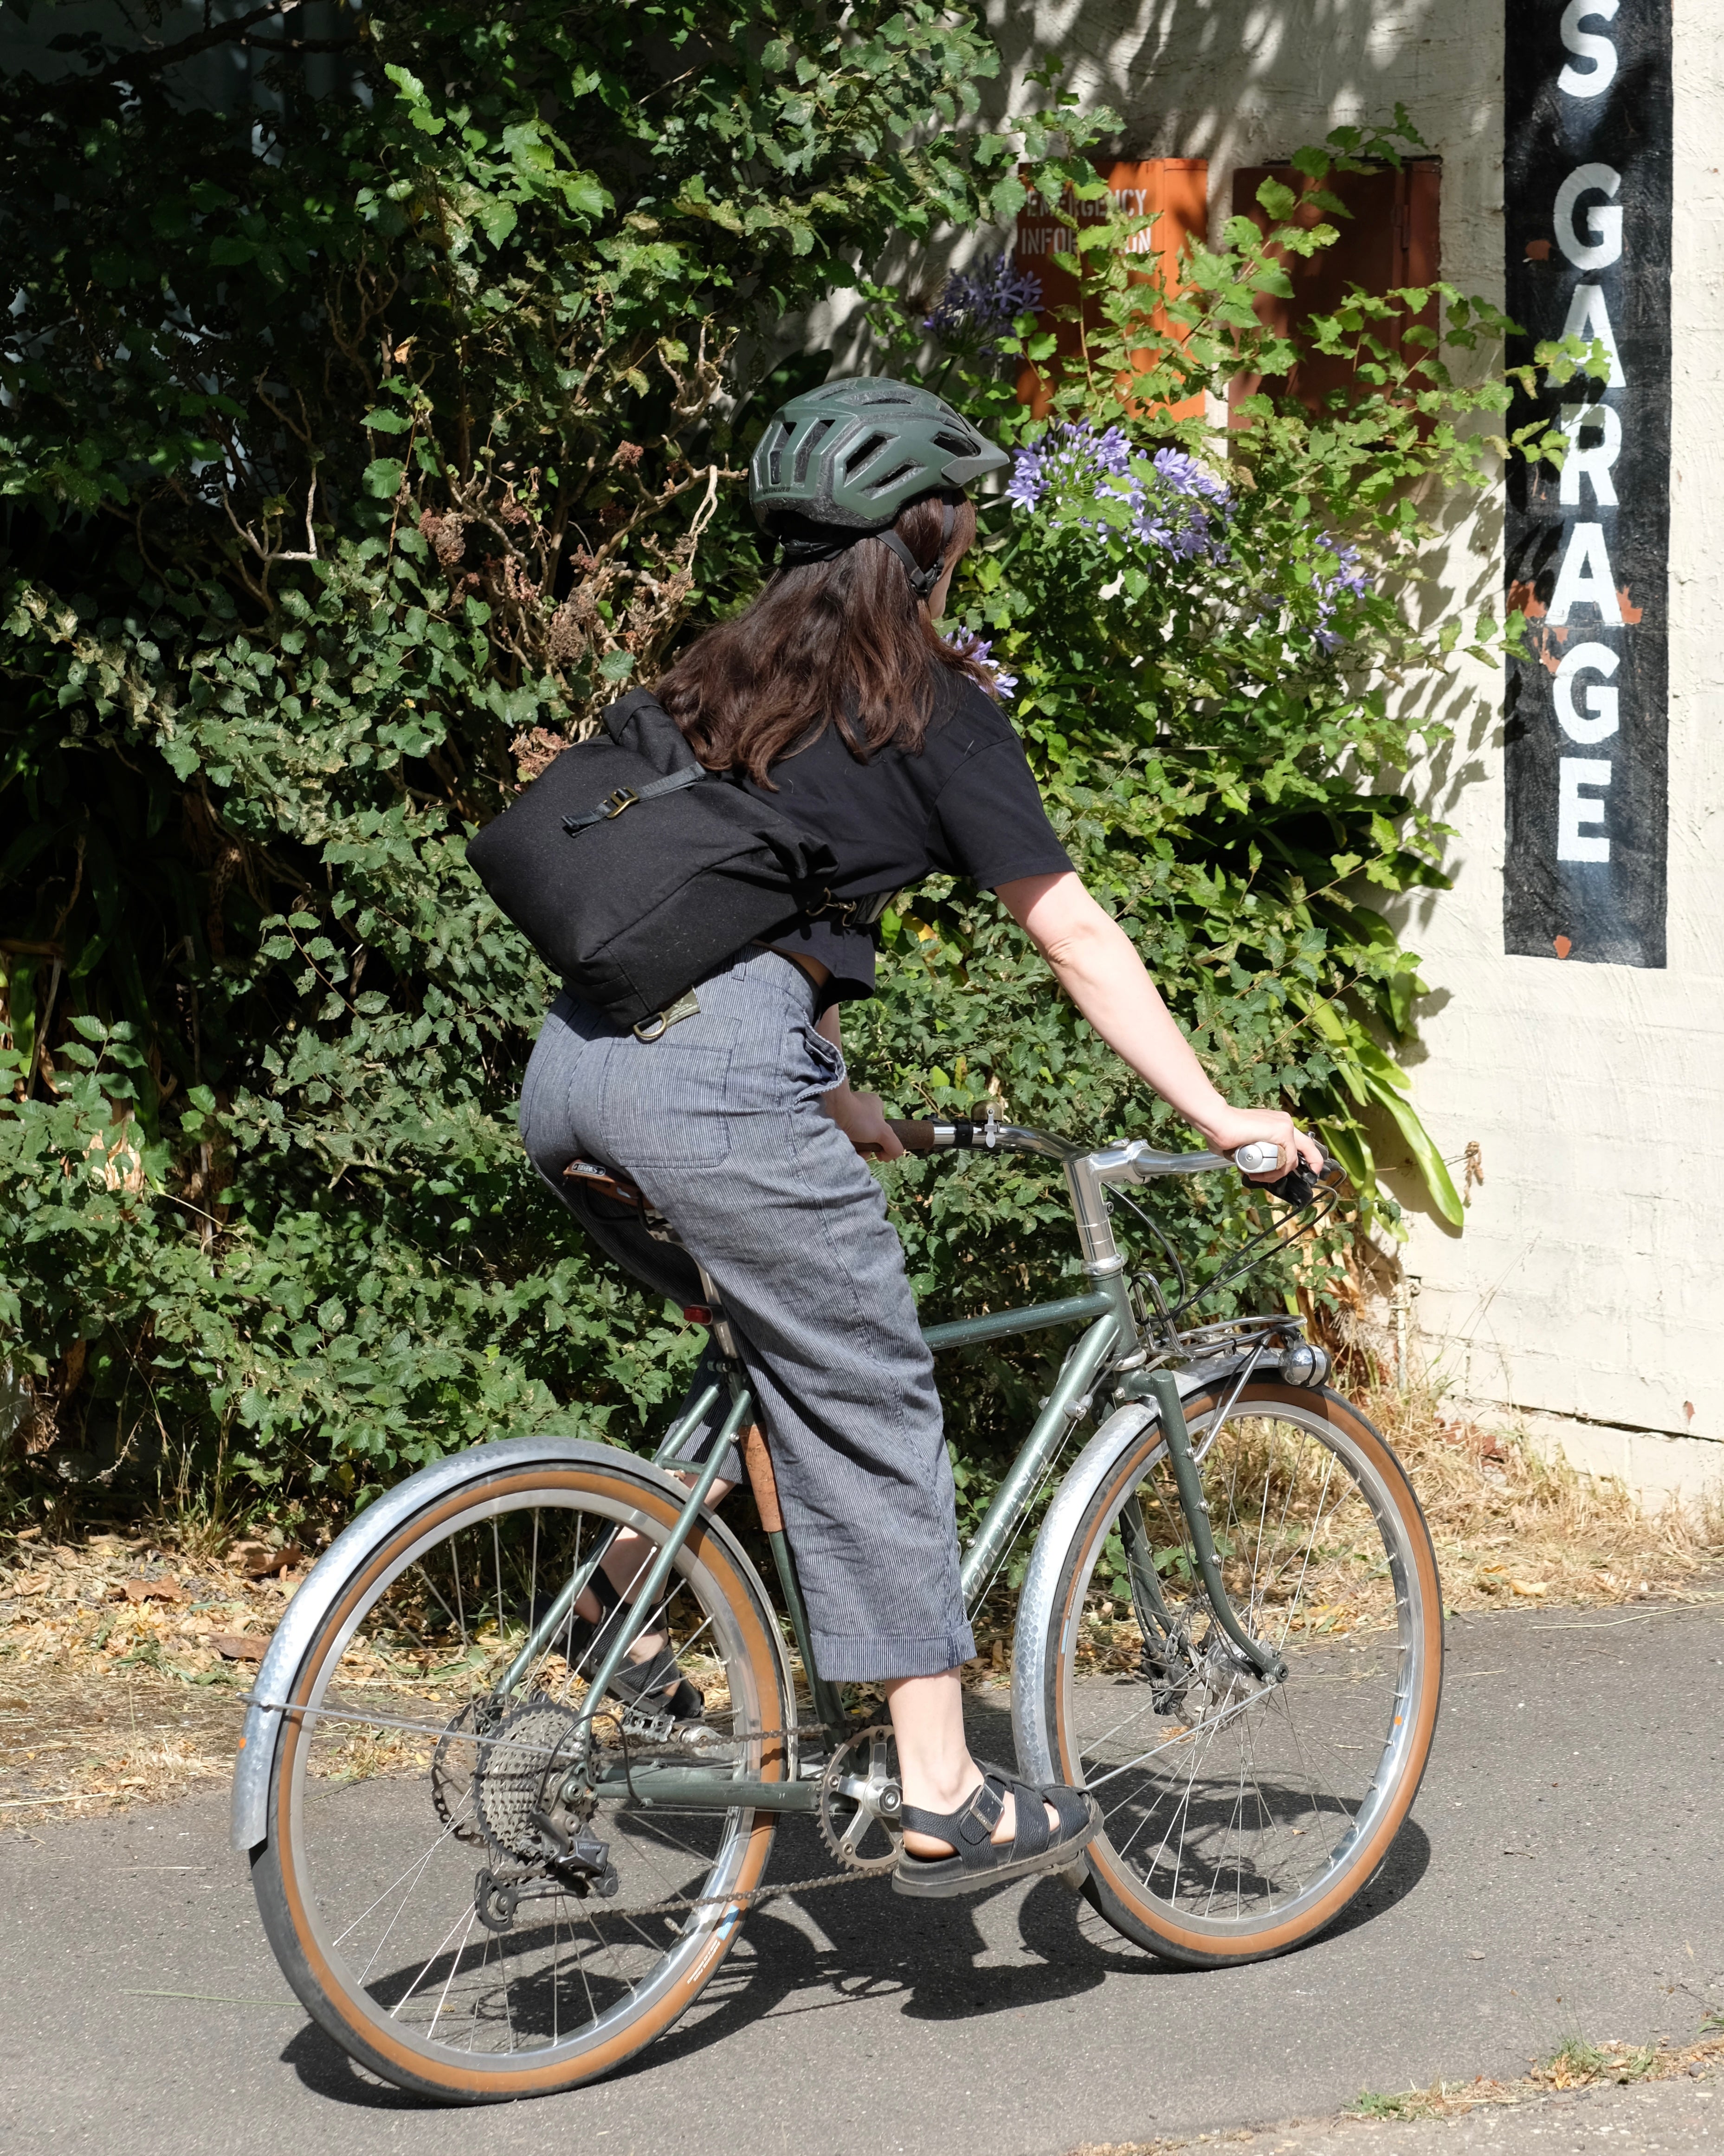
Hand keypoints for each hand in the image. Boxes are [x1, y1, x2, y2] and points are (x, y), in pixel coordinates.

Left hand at [822, 1085, 904, 1159]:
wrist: (829, 1110)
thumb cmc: (859, 1118)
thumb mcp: (884, 1132)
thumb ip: (894, 1146)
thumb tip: (888, 1157)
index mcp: (875, 1104)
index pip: (883, 1126)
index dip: (882, 1141)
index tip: (878, 1151)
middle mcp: (861, 1106)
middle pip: (869, 1134)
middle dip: (868, 1146)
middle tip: (863, 1151)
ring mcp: (846, 1112)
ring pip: (856, 1136)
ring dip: (857, 1147)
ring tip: (852, 1149)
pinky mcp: (834, 1119)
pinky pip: (843, 1135)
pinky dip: (845, 1143)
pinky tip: (843, 1146)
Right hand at [1197, 1105, 1323, 1180]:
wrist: (1218, 1122)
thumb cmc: (1223, 1132)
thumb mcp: (1244, 1145)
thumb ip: (1252, 1153)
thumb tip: (1249, 1167)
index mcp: (1276, 1123)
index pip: (1297, 1141)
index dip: (1306, 1155)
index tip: (1308, 1169)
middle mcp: (1284, 1122)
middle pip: (1306, 1147)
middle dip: (1311, 1163)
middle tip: (1306, 1176)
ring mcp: (1285, 1126)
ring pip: (1292, 1158)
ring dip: (1277, 1173)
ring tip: (1258, 1176)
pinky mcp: (1283, 1132)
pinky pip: (1287, 1159)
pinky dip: (1277, 1171)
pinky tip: (1261, 1174)